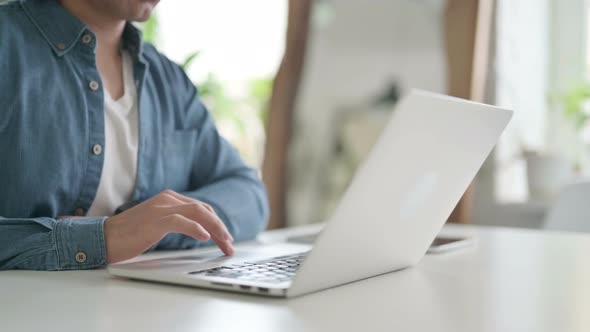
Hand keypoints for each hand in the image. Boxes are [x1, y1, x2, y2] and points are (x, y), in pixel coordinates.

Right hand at [104, 190, 233, 263]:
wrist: (101, 238)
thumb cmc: (128, 235)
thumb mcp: (157, 224)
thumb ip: (175, 222)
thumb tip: (198, 231)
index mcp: (169, 199)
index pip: (202, 208)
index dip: (217, 223)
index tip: (226, 239)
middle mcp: (167, 199)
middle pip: (204, 210)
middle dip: (221, 227)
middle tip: (230, 245)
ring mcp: (161, 208)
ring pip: (198, 213)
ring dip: (215, 229)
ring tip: (224, 243)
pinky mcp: (154, 220)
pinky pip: (181, 221)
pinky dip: (196, 228)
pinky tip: (205, 237)